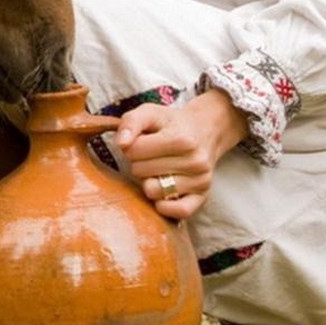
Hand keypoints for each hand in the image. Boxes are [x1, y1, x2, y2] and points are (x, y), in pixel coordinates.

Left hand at [113, 89, 249, 220]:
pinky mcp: (202, 197)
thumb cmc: (170, 123)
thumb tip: (121, 144)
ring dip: (147, 181)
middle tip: (149, 155)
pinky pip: (179, 212)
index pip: (133, 151)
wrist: (204, 131)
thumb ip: (131, 122)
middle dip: (138, 162)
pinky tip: (160, 192)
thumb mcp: (149, 112)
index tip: (140, 141)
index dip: (130, 145)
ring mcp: (201, 181)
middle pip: (140, 171)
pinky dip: (164, 206)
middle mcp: (195, 161)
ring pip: (153, 191)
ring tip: (156, 169)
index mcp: (181, 139)